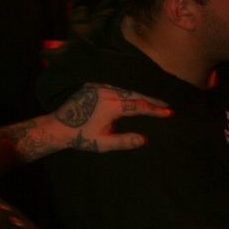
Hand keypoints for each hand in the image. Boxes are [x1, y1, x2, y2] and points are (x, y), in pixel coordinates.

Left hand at [54, 83, 171, 151]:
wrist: (58, 127)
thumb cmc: (81, 137)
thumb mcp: (102, 144)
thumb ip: (124, 141)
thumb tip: (144, 139)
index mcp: (110, 106)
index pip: (139, 106)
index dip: (155, 110)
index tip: (169, 112)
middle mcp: (106, 92)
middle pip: (135, 92)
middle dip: (152, 99)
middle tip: (167, 103)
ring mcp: (100, 86)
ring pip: (126, 86)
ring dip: (142, 91)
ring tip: (156, 97)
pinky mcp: (94, 84)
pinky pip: (116, 84)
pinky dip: (129, 88)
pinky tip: (137, 91)